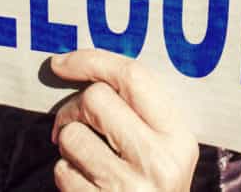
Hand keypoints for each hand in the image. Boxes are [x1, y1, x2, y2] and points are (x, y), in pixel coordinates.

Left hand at [50, 49, 198, 190]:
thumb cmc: (151, 183)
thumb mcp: (162, 147)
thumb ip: (138, 109)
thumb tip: (77, 64)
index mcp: (179, 137)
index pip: (133, 77)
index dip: (91, 60)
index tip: (61, 62)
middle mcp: (159, 162)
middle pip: (95, 99)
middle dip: (73, 107)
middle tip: (73, 121)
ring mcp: (130, 189)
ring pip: (72, 135)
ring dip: (67, 143)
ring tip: (85, 158)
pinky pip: (63, 171)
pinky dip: (66, 173)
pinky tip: (86, 184)